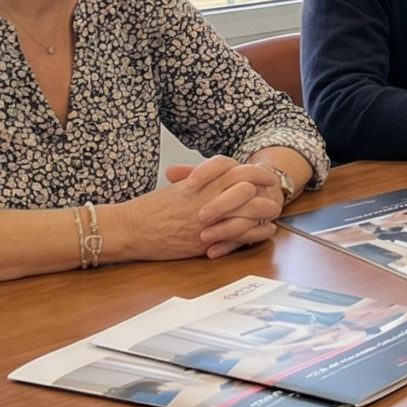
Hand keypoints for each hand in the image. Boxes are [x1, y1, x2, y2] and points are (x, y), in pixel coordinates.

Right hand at [111, 155, 284, 261]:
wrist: (131, 228)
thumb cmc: (148, 210)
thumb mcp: (176, 189)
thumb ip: (196, 181)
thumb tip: (211, 178)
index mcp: (200, 181)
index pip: (235, 167)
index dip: (253, 170)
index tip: (262, 174)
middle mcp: (208, 195)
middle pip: (249, 184)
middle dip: (266, 186)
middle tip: (274, 189)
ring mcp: (211, 217)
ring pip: (251, 208)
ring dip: (266, 209)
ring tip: (273, 210)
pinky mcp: (208, 238)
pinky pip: (242, 234)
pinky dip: (257, 232)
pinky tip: (265, 231)